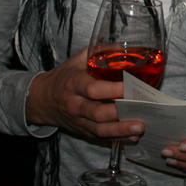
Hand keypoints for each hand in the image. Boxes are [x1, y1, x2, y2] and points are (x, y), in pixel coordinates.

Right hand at [24, 47, 143, 139]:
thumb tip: (123, 46)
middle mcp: (75, 105)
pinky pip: (100, 137)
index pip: (93, 89)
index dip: (113, 89)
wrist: (42, 99)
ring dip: (121, 130)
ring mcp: (79, 121)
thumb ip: (99, 51)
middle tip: (142, 109)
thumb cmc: (64, 77)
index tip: (132, 86)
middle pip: (98, 113)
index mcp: (74, 84)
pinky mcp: (83, 131)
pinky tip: (132, 138)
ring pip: (100, 129)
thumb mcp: (77, 60)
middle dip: (121, 113)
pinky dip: (117, 139)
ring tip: (140, 127)